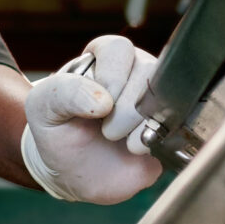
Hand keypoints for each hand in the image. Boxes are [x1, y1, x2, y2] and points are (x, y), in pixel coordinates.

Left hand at [22, 34, 161, 203]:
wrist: (72, 173)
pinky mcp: (168, 128)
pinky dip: (162, 138)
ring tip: (124, 143)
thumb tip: (103, 100)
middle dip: (127, 108)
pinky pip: (182, 123)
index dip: (112, 77)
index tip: (99, 109)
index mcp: (104, 59)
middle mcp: (135, 73)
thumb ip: (63, 93)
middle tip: (107, 132)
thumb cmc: (57, 131)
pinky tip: (139, 149)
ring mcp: (155, 100)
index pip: (118, 49)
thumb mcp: (42, 107)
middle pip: (149, 71)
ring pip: (169, 95)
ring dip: (144, 124)